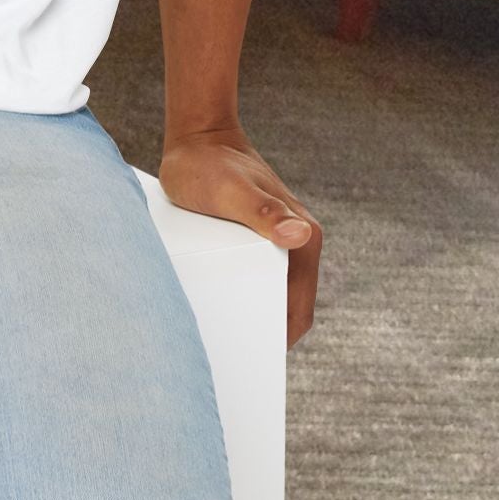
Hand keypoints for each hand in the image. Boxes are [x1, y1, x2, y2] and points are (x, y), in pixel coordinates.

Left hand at [158, 124, 320, 347]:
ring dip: (248, 314)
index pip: (297, 310)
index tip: (252, 365)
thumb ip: (261, 210)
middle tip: (229, 358)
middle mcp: (295, 240)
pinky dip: (237, 293)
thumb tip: (299, 235)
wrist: (195, 134)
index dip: (279, 341)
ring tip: (216, 338)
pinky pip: (250, 274)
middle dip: (262, 334)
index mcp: (303, 238)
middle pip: (283, 306)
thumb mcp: (229, 189)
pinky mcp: (253, 235)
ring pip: (266, 292)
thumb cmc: (210, 161)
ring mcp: (274, 239)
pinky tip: (210, 305)